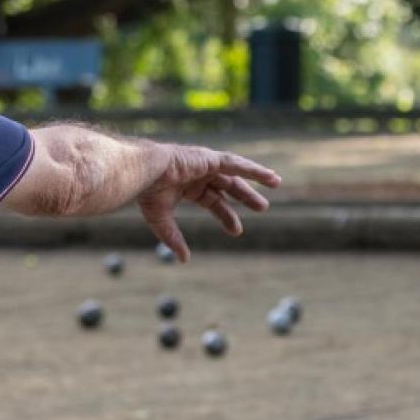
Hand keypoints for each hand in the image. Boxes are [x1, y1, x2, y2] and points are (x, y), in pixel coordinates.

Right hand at [136, 146, 281, 262]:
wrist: (143, 173)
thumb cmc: (148, 193)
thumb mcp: (161, 220)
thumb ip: (174, 239)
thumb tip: (184, 260)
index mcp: (188, 186)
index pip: (212, 201)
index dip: (225, 215)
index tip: (236, 230)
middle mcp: (199, 173)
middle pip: (228, 186)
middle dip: (244, 197)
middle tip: (261, 208)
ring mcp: (206, 164)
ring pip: (236, 172)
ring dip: (256, 178)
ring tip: (276, 184)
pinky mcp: (211, 159)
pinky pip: (237, 164)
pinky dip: (254, 169)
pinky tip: (270, 176)